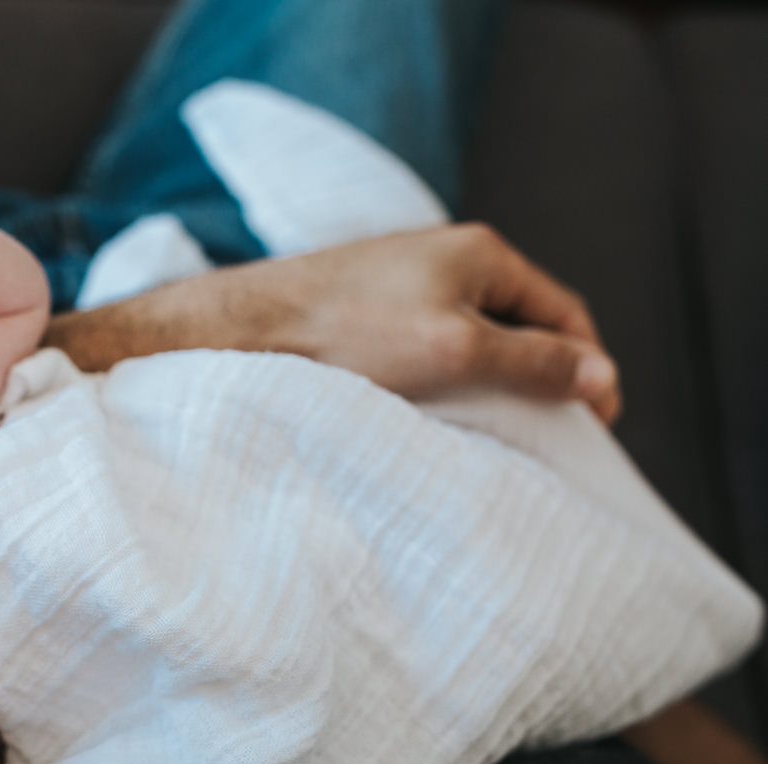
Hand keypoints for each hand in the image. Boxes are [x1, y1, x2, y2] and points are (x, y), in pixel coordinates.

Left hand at [45, 223, 621, 423]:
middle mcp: (442, 257)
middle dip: (539, 376)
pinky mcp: (361, 312)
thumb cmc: (344, 331)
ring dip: (489, 382)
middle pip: (519, 323)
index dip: (587, 365)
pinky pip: (424, 347)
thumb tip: (601, 376)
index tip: (596, 422)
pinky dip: (443, 381)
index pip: (563, 309)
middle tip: (549, 434)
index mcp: (479, 252)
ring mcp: (399, 282)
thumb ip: (534, 362)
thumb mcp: (456, 350)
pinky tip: (434, 416)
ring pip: (469, 338)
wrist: (240, 331)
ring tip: (494, 433)